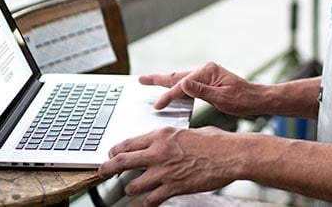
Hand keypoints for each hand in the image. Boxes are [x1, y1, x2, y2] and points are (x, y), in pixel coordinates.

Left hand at [98, 126, 237, 205]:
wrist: (230, 155)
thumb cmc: (214, 142)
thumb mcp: (187, 132)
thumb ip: (172, 139)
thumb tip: (165, 143)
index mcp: (162, 135)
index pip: (130, 142)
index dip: (116, 150)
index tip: (111, 153)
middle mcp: (159, 152)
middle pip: (123, 161)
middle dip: (108, 167)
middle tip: (102, 171)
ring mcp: (164, 172)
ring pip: (133, 184)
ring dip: (131, 188)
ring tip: (131, 188)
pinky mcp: (173, 188)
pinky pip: (151, 199)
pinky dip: (148, 201)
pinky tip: (149, 200)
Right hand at [140, 62, 261, 115]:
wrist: (257, 100)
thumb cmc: (243, 100)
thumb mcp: (223, 98)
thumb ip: (202, 91)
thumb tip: (183, 83)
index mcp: (208, 71)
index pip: (183, 85)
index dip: (169, 96)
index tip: (157, 105)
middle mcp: (205, 70)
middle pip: (177, 76)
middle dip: (158, 79)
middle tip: (140, 80)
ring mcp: (206, 75)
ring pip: (180, 80)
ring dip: (165, 82)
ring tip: (149, 82)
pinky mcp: (207, 82)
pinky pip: (187, 85)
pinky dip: (175, 88)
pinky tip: (170, 92)